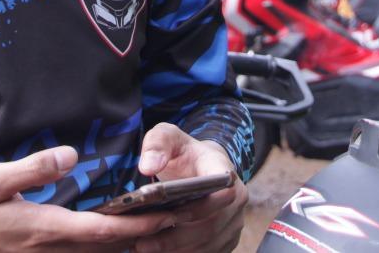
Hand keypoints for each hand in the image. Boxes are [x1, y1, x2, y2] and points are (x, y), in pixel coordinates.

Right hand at [0, 145, 174, 251]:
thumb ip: (34, 167)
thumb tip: (71, 155)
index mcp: (47, 228)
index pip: (105, 230)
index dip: (140, 224)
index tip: (168, 214)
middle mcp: (53, 250)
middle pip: (110, 248)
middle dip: (144, 234)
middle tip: (176, 218)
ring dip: (126, 244)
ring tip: (154, 226)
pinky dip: (102, 250)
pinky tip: (113, 239)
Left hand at [132, 124, 246, 252]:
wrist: (200, 166)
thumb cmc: (185, 152)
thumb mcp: (168, 136)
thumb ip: (157, 143)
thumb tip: (148, 166)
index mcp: (224, 171)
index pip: (222, 193)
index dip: (198, 208)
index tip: (167, 214)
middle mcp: (236, 200)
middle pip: (211, 226)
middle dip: (176, 237)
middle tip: (142, 243)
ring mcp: (233, 222)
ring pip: (208, 245)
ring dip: (177, 250)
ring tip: (144, 248)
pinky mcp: (226, 239)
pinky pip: (207, 252)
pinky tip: (158, 252)